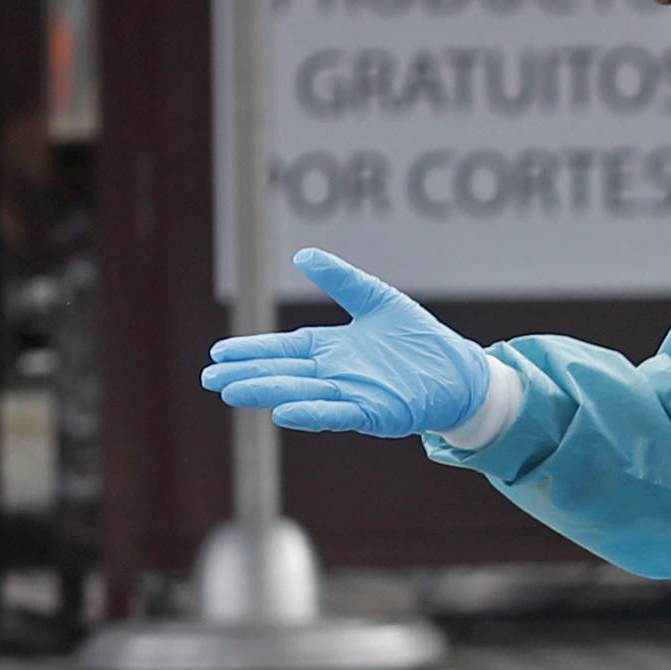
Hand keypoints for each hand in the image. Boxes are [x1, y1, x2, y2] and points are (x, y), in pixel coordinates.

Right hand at [200, 251, 497, 439]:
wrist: (460, 373)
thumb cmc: (420, 341)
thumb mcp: (377, 300)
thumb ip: (341, 279)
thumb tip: (303, 256)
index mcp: (332, 349)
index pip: (283, 349)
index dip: (251, 352)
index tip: (219, 353)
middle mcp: (335, 374)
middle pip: (283, 373)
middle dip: (246, 375)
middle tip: (210, 378)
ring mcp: (352, 394)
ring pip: (300, 392)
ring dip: (266, 393)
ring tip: (231, 391)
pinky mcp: (374, 411)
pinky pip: (337, 413)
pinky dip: (310, 413)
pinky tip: (283, 413)